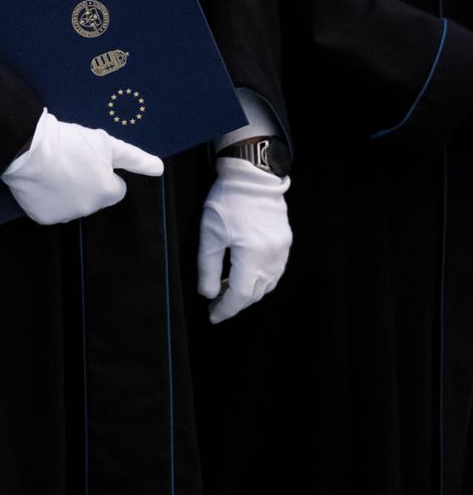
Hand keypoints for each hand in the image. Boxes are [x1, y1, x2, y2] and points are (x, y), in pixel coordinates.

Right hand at [2, 109, 164, 225]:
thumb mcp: (106, 143)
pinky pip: (50, 208)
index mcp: (108, 192)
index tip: (89, 160)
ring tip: (52, 169)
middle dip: (85, 183)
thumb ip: (135, 159)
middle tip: (68, 161)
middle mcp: (90, 209)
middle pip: (93, 196)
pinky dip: (46, 197)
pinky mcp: (43, 217)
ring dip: (66, 190)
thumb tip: (159, 168)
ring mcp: (65, 215)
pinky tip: (40, 181)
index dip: (104, 172)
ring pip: (71, 203)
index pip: (116, 188)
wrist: (26, 148)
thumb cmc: (68, 142)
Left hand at [197, 155, 290, 323]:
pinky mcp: (286, 244)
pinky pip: (274, 272)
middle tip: (216, 305)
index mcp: (253, 256)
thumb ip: (207, 266)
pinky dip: (259, 280)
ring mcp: (283, 251)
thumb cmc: (227, 202)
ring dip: (248, 293)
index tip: (212, 316)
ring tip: (226, 290)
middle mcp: (273, 258)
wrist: (253, 178)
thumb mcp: (209, 233)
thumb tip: (207, 294)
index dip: (226, 309)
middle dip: (235, 303)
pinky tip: (243, 276)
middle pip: (255, 293)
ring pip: (267, 285)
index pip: (240, 294)